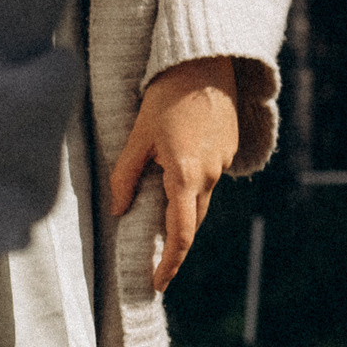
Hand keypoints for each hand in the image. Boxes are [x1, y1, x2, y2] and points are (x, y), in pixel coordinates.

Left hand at [110, 55, 239, 292]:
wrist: (205, 63)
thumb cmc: (167, 97)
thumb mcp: (137, 137)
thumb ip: (125, 177)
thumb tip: (118, 211)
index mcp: (186, 176)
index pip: (180, 233)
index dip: (170, 263)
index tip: (158, 283)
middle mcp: (210, 175)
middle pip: (191, 222)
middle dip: (174, 240)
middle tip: (154, 256)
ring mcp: (223, 163)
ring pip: (201, 200)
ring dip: (182, 209)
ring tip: (160, 205)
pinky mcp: (229, 150)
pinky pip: (209, 179)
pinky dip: (193, 185)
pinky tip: (177, 167)